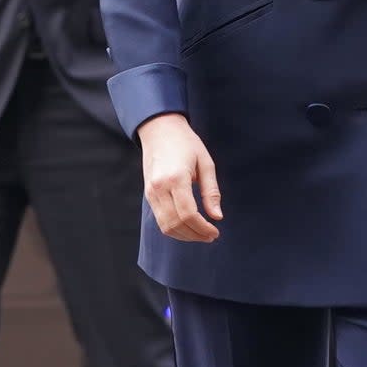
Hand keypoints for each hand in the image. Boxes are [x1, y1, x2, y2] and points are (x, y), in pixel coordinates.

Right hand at [138, 112, 221, 242]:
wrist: (160, 130)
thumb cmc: (186, 143)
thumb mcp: (206, 163)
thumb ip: (211, 191)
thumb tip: (217, 217)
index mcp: (176, 178)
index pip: (188, 214)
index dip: (203, 228)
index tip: (215, 232)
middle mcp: (159, 188)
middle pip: (176, 223)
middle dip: (195, 235)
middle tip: (211, 236)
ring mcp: (151, 192)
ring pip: (165, 225)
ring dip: (184, 235)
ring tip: (201, 234)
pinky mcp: (148, 194)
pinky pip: (159, 219)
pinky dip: (174, 228)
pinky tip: (188, 227)